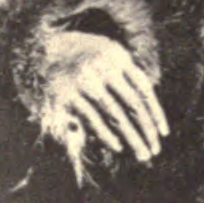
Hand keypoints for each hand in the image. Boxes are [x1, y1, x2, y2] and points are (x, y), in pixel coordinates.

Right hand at [42, 30, 167, 164]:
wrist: (40, 47)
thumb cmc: (81, 54)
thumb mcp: (107, 51)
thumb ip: (127, 72)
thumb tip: (148, 105)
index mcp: (118, 56)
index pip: (143, 89)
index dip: (156, 112)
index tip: (163, 133)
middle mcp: (103, 67)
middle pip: (133, 104)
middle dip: (146, 130)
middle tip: (154, 151)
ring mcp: (85, 81)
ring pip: (115, 115)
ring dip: (131, 137)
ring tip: (142, 155)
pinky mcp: (67, 95)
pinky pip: (93, 119)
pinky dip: (107, 134)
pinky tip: (118, 146)